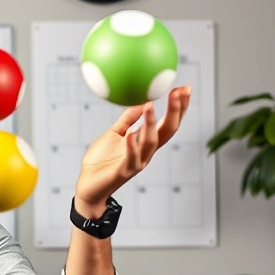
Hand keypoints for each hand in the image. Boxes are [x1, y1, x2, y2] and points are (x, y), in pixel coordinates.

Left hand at [74, 86, 191, 214]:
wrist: (89, 186)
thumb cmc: (101, 161)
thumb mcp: (114, 133)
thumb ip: (127, 119)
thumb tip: (141, 100)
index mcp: (146, 142)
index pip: (168, 123)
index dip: (179, 107)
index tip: (185, 88)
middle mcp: (147, 152)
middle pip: (168, 131)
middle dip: (176, 112)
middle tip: (179, 92)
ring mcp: (137, 162)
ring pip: (151, 143)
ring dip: (151, 124)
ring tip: (150, 105)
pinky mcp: (124, 171)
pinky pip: (130, 157)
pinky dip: (132, 145)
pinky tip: (131, 132)